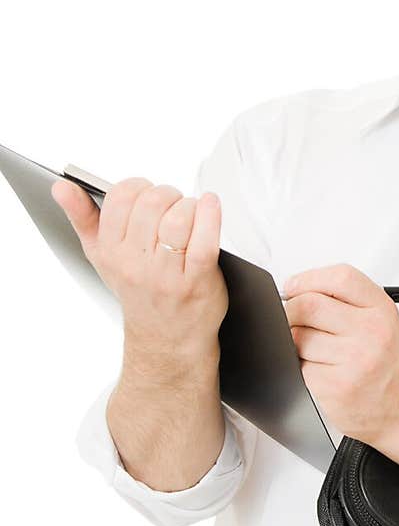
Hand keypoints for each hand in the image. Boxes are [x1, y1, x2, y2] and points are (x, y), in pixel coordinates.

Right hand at [50, 177, 228, 362]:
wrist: (167, 339)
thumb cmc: (138, 291)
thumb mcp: (101, 256)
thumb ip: (81, 217)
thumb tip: (61, 187)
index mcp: (111, 251)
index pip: (121, 197)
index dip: (138, 187)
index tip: (146, 195)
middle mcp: (137, 263)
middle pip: (153, 202)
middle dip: (167, 195)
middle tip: (172, 205)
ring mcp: (168, 274)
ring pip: (178, 217)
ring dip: (189, 206)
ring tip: (190, 214)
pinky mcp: (198, 280)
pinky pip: (205, 240)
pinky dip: (210, 216)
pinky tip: (210, 206)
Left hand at [281, 263, 398, 443]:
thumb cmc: (388, 362)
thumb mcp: (381, 319)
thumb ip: (346, 300)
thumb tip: (297, 290)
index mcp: (380, 310)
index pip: (339, 278)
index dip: (307, 279)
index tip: (294, 287)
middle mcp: (370, 332)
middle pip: (308, 305)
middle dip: (292, 312)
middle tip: (296, 320)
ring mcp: (353, 361)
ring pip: (298, 337)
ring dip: (297, 344)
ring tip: (319, 353)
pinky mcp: (335, 387)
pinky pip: (299, 367)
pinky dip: (303, 368)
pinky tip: (323, 372)